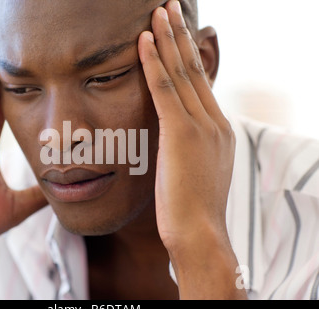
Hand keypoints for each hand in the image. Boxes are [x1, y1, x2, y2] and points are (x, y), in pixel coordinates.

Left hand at [138, 1, 243, 298]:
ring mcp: (201, 125)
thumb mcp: (194, 171)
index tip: (175, 35)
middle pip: (194, 69)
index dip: (185, 56)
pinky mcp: (183, 133)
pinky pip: (165, 89)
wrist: (198, 233)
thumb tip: (172, 137)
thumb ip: (187, 147)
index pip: (199, 83)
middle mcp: (214, 121)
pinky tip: (144, 39)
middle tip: (169, 8)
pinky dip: (153, 62)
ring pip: (182, 72)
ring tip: (159, 11)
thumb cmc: (190, 209)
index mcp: (217, 129)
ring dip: (168, 38)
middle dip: (179, 36)